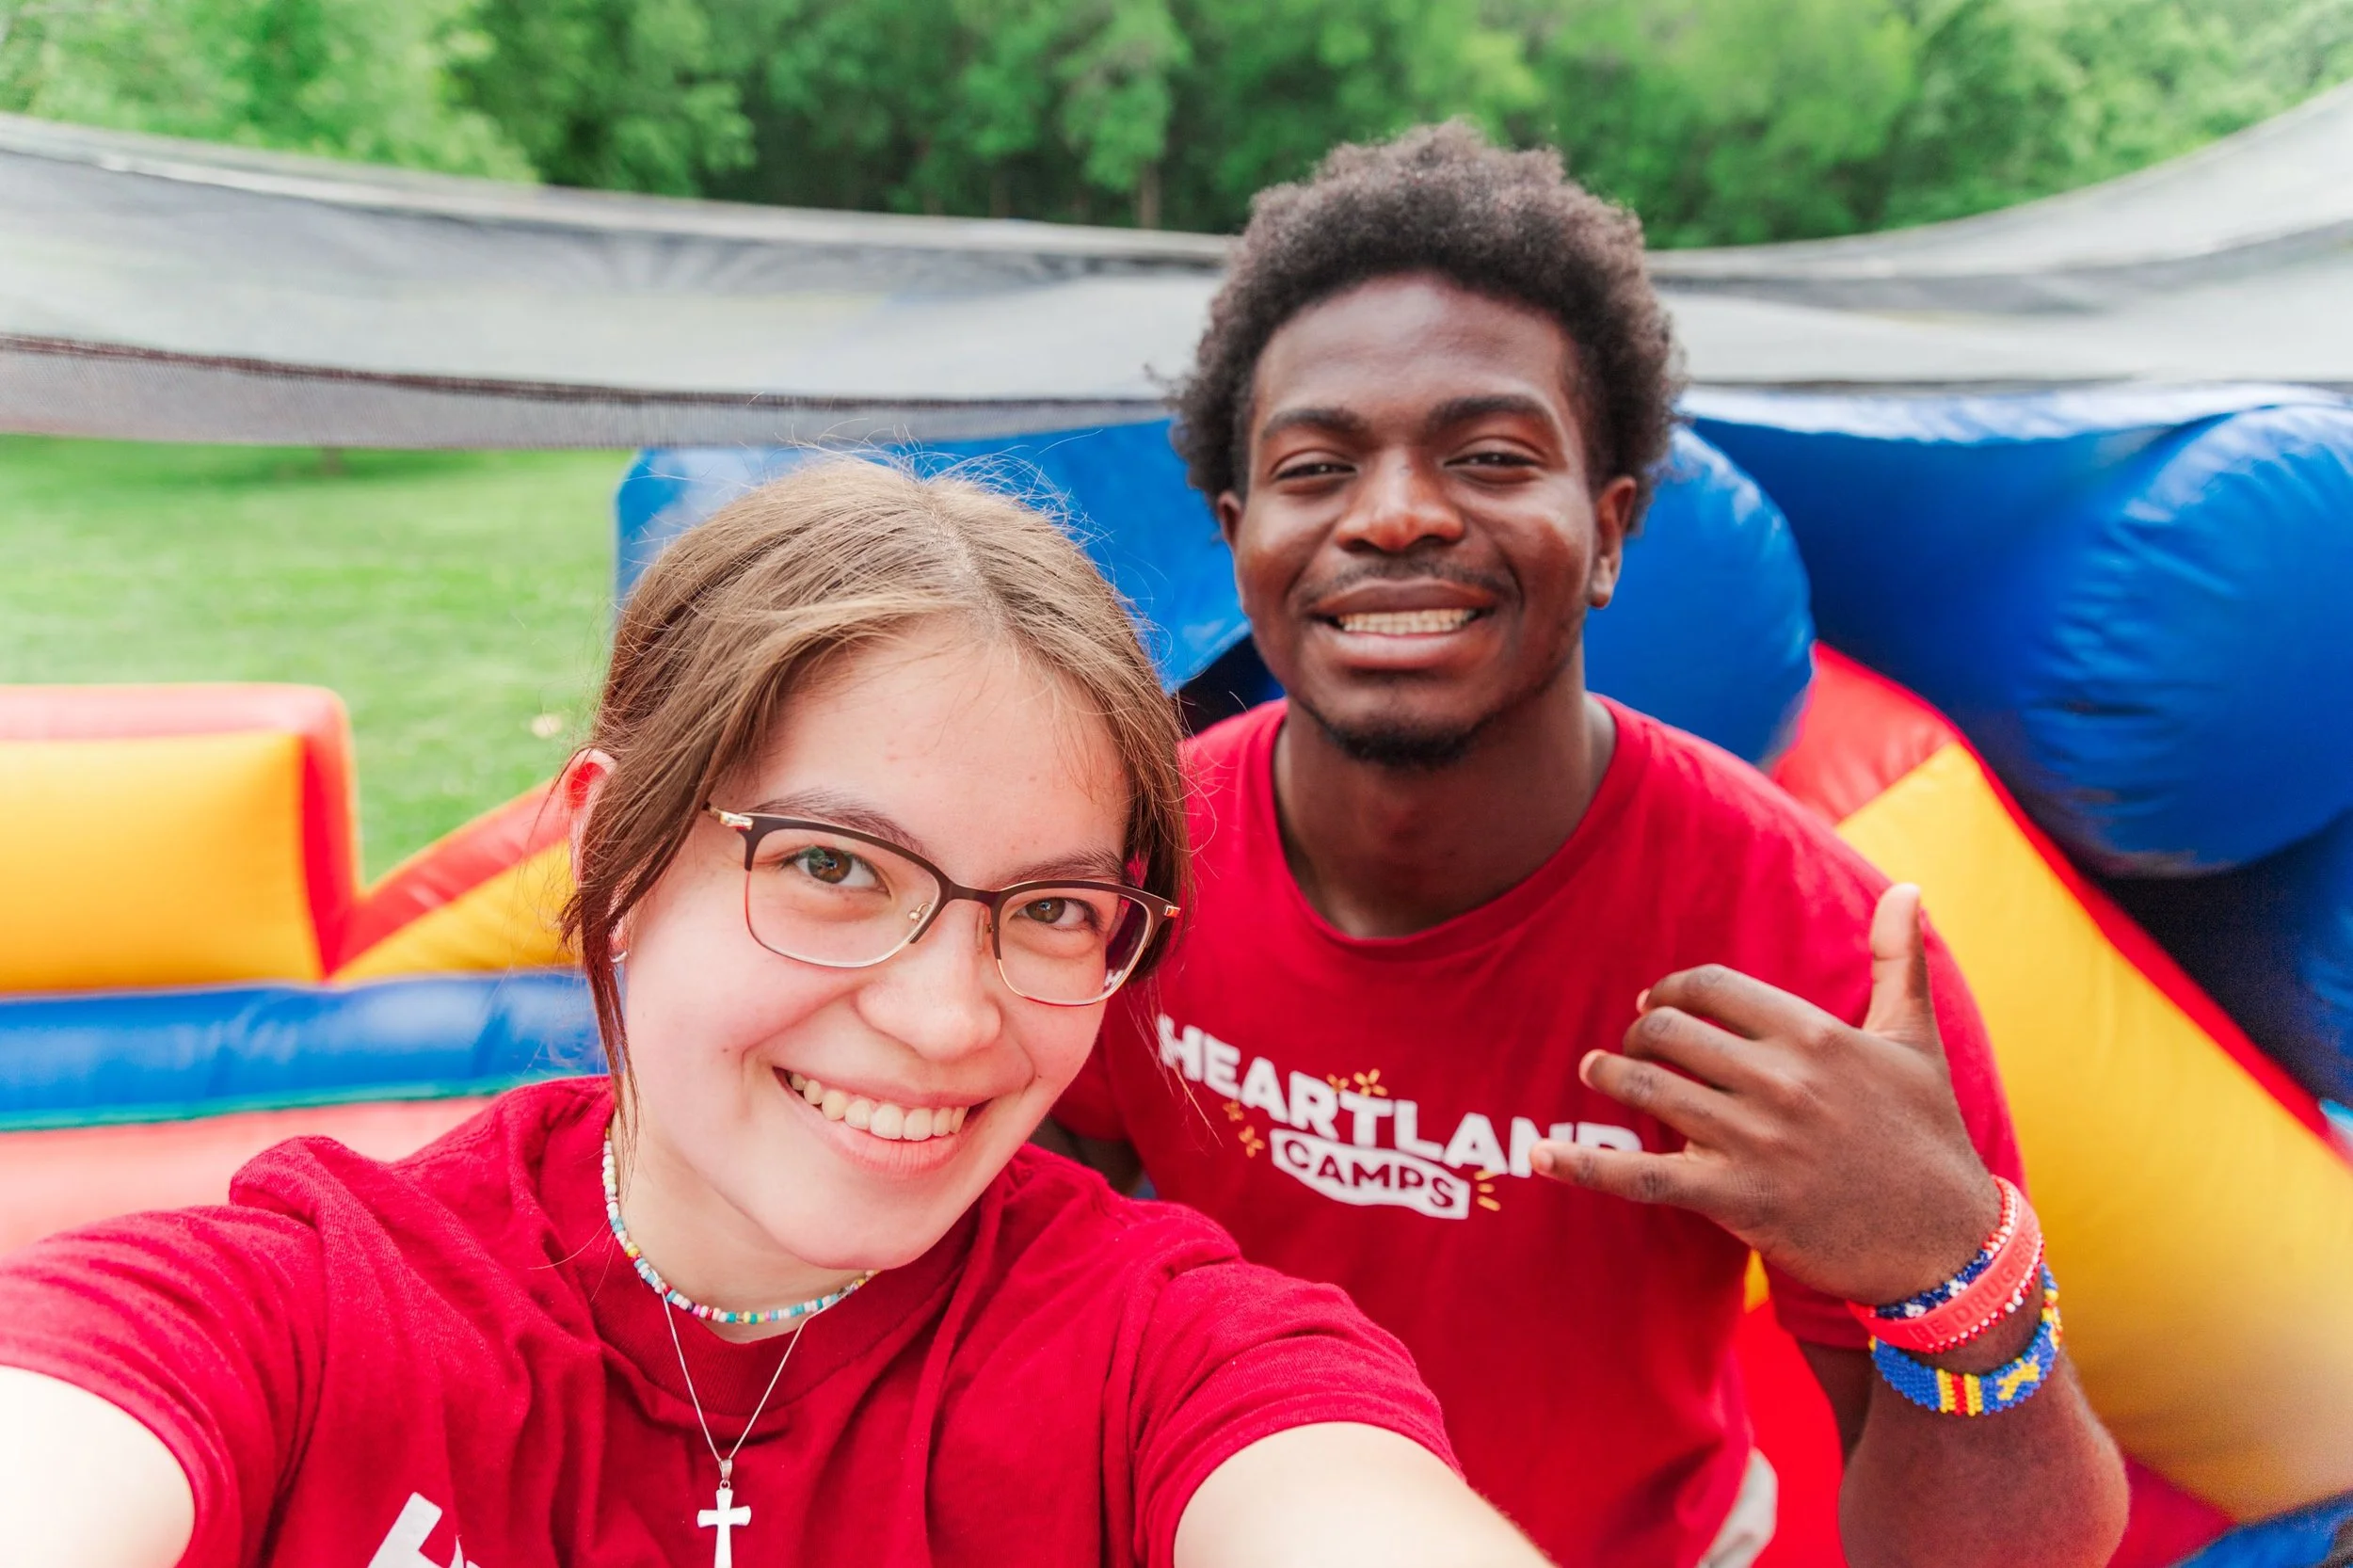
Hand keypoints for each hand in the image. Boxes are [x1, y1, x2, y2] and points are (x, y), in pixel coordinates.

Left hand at [1530, 885, 2000, 1306]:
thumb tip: (1908, 888)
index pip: (1711, 987)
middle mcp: (1781, 1082)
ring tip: (1591, 1072)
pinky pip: (1643, 1176)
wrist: (1948, 1246)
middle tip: (1631, 1044)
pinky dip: (1585, 1164)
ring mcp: (1756, 1142)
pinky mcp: (1738, 1201)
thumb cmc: (1930, 1138)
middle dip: (1639, 1034)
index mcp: (1816, 1036)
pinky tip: (1543, 1155)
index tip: (1658, 1003)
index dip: (1673, 990)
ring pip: (1650, 1091)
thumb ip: (1899, 961)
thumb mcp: (1917, 1042)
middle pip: (1670, 1032)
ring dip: (1606, 1077)